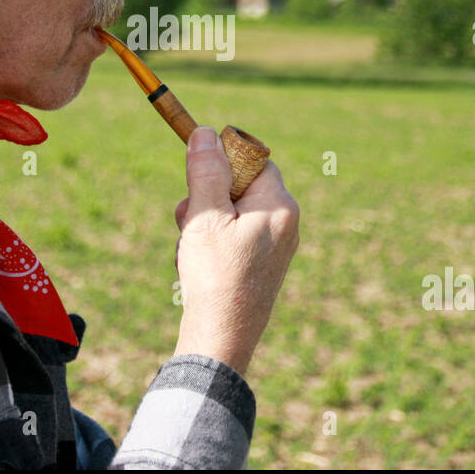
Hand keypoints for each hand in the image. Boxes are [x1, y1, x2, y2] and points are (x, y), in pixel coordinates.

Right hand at [171, 126, 299, 377]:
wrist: (221, 340)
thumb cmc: (215, 278)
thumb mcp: (204, 217)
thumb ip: (205, 172)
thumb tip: (205, 133)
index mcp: (280, 206)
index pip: (253, 160)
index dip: (222, 164)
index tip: (198, 178)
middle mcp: (286, 224)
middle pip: (240, 187)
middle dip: (206, 199)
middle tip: (187, 221)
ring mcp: (276, 247)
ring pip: (232, 214)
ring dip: (203, 225)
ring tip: (190, 251)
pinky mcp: (263, 266)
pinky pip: (234, 239)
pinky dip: (211, 246)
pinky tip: (197, 267)